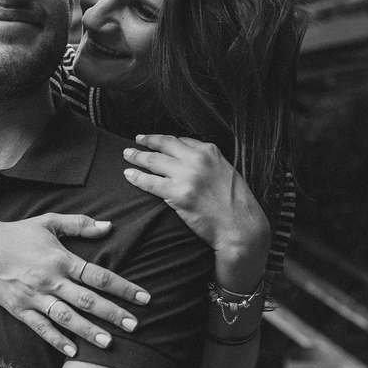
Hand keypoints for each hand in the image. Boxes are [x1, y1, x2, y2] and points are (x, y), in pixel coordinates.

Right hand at [0, 214, 150, 357]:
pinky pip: (41, 327)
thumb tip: (109, 226)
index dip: (123, 287)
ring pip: (66, 317)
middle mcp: (50, 280)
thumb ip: (79, 224)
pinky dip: (57, 340)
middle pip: (87, 299)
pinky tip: (73, 352)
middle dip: (113, 313)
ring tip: (109, 343)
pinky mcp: (20, 309)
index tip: (143, 298)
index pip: (99, 275)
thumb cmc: (17, 234)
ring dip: (88, 330)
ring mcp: (34, 296)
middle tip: (135, 325)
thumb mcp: (49, 222)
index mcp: (61, 259)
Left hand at [123, 134, 270, 283]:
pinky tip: (129, 175)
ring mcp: (186, 175)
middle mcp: (197, 159)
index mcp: (210, 151)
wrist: (240, 227)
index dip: (165, 140)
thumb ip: (208, 163)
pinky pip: (150, 182)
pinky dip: (137, 177)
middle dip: (147, 141)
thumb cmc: (236, 204)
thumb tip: (190, 159)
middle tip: (135, 141)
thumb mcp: (226, 172)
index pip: (181, 140)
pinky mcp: (178, 194)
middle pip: (165, 145)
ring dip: (137, 156)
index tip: (156, 140)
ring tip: (127, 155)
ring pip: (154, 161)